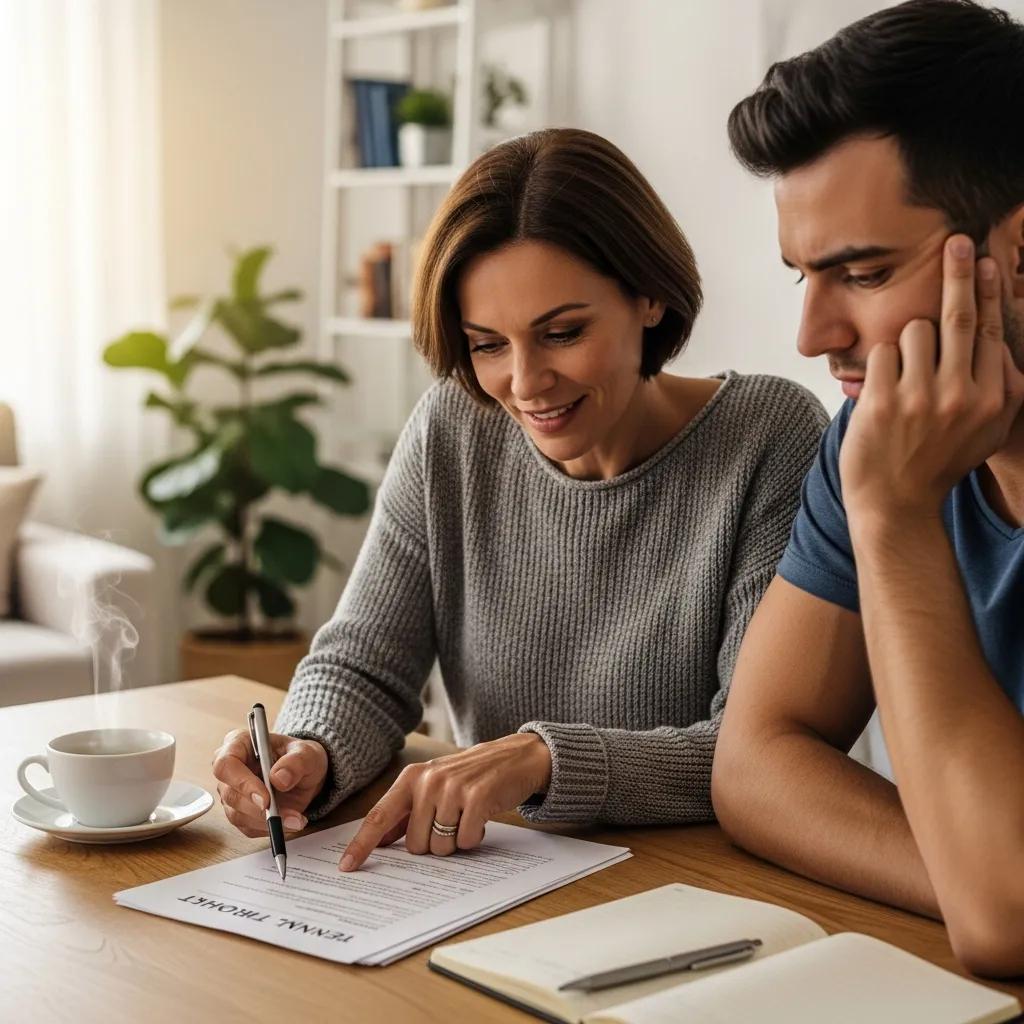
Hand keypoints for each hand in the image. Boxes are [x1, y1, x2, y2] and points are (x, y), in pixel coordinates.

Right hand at [212, 729, 328, 838]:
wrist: (306, 775)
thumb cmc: (301, 757)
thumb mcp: (308, 753)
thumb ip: (296, 762)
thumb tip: (279, 778)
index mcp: (239, 743)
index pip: (226, 764)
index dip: (242, 783)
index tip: (265, 799)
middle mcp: (230, 769)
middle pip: (230, 794)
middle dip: (258, 809)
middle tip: (285, 815)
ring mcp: (232, 792)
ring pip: (237, 815)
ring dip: (267, 822)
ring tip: (295, 819)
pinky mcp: (239, 812)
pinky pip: (247, 827)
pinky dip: (268, 828)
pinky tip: (289, 822)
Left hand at [338, 733, 552, 870]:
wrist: (514, 757)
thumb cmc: (470, 776)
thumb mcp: (433, 786)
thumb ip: (407, 811)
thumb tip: (381, 840)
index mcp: (411, 778)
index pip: (379, 817)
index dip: (362, 844)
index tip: (346, 867)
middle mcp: (428, 781)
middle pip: (414, 844)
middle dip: (433, 843)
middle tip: (450, 822)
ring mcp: (453, 789)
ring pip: (439, 847)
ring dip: (454, 842)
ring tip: (466, 818)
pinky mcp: (477, 799)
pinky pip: (465, 841)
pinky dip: (473, 837)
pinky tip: (480, 818)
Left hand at [840, 234, 1023, 527]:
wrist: (895, 502)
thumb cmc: (938, 460)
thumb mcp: (986, 431)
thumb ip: (1001, 388)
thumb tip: (1001, 338)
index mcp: (992, 400)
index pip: (990, 332)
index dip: (987, 292)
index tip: (987, 261)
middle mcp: (962, 396)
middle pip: (960, 317)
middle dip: (960, 273)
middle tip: (957, 240)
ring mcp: (920, 399)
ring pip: (914, 331)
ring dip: (905, 342)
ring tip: (903, 379)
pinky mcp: (883, 402)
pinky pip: (882, 353)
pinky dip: (879, 363)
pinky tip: (880, 392)